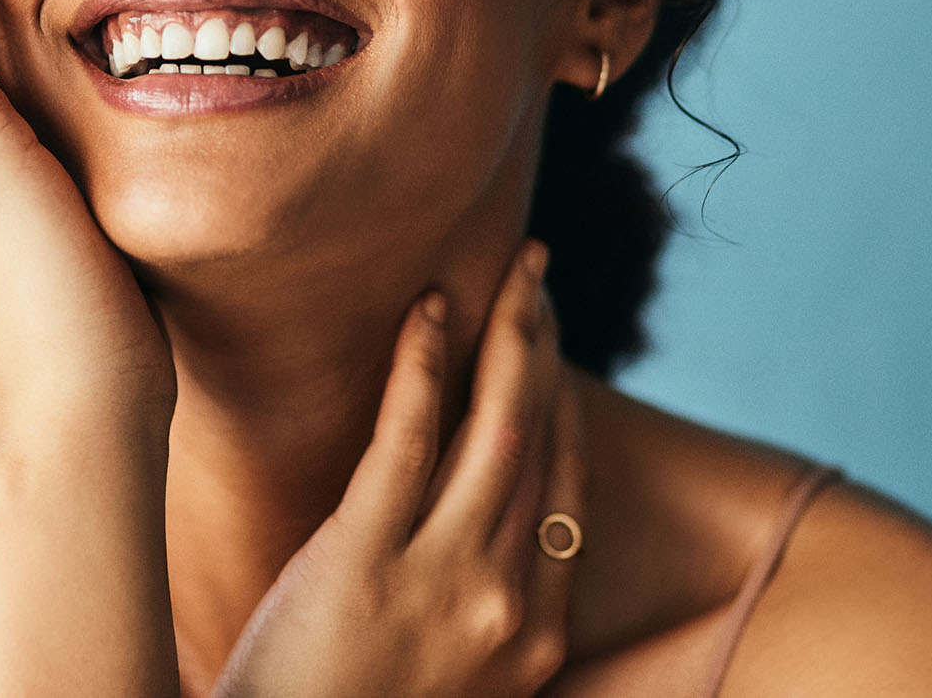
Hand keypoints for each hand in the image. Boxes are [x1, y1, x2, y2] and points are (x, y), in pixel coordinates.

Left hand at [211, 239, 585, 697]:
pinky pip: (406, 438)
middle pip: (541, 446)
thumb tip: (474, 518)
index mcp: (535, 639)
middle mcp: (507, 605)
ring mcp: (442, 582)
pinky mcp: (364, 558)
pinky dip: (423, 364)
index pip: (568, 492)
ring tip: (511, 274)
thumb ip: (474, 604)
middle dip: (546, 349)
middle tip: (537, 276)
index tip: (551, 347)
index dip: (563, 407)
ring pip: (496, 430)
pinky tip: (428, 309)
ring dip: (511, 338)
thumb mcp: (445, 679)